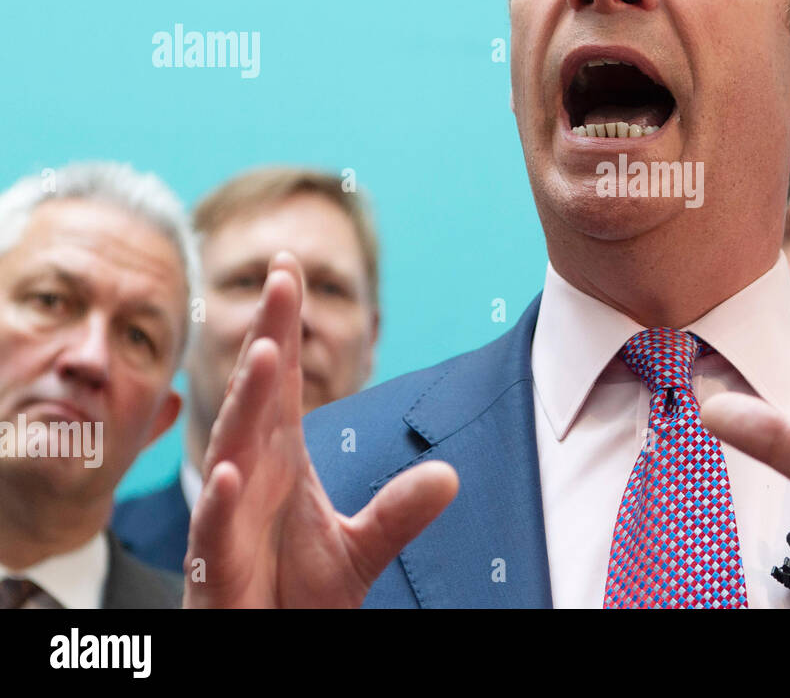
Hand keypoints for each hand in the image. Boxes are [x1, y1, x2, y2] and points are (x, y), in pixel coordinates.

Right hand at [183, 252, 458, 607]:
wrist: (269, 648)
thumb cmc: (293, 593)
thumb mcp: (360, 548)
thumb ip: (399, 512)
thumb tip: (449, 476)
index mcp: (278, 461)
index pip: (280, 384)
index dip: (282, 326)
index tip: (291, 268)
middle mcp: (247, 477)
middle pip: (256, 398)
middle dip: (267, 339)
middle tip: (282, 281)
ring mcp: (226, 518)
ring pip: (231, 449)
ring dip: (245, 404)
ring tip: (264, 357)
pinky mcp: (215, 567)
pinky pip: (214, 529)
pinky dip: (219, 501)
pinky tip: (228, 471)